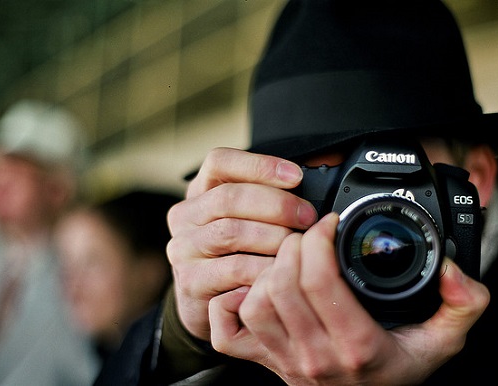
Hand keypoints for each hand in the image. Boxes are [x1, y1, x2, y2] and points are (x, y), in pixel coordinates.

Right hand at [167, 147, 317, 340]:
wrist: (205, 303)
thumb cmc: (232, 255)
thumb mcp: (243, 221)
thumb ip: (265, 200)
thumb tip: (313, 183)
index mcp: (199, 192)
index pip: (219, 161)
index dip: (259, 165)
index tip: (296, 176)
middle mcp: (185, 216)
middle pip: (229, 197)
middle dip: (276, 205)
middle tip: (307, 217)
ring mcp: (184, 249)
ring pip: (232, 232)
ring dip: (273, 237)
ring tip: (299, 246)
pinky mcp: (191, 281)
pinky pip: (235, 269)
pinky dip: (265, 268)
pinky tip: (283, 271)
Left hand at [209, 213, 489, 384]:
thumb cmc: (399, 373)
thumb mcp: (443, 341)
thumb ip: (463, 304)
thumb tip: (453, 270)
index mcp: (356, 344)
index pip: (319, 279)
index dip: (319, 239)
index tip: (331, 223)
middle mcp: (314, 354)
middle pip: (281, 283)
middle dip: (293, 245)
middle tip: (309, 235)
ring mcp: (284, 360)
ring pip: (255, 302)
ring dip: (267, 271)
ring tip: (289, 260)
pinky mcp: (264, 362)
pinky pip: (228, 332)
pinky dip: (230, 304)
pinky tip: (254, 289)